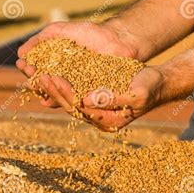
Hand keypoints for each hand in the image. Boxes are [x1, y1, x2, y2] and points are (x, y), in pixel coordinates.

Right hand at [16, 21, 138, 106]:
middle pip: (46, 84)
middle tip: (30, 77)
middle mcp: (64, 78)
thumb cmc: (89, 33)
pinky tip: (53, 101)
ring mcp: (76, 87)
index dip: (29, 69)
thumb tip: (21, 52)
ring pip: (58, 94)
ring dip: (47, 92)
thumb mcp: (61, 31)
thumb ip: (41, 39)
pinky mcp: (88, 95)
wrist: (116, 39)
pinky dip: (63, 101)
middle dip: (36, 81)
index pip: (38, 70)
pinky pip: (74, 100)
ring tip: (40, 88)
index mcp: (56, 65)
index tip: (22, 64)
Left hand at [37, 67, 164, 131]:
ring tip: (36, 72)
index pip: (79, 108)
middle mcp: (98, 118)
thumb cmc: (150, 87)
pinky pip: (73, 92)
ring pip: (67, 99)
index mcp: (108, 121)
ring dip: (51, 86)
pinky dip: (60, 83)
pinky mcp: (93, 99)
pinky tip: (48, 71)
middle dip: (52, 89)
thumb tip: (86, 99)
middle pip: (69, 105)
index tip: (52, 77)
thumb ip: (113, 98)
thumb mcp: (136, 92)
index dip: (64, 92)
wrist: (157, 84)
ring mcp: (95, 109)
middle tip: (37, 73)